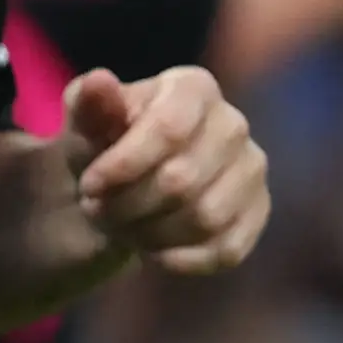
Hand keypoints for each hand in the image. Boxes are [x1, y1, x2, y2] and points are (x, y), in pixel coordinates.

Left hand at [62, 66, 268, 275]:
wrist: (124, 180)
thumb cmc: (103, 140)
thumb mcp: (84, 121)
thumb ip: (90, 105)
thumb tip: (99, 82)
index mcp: (193, 88)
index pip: (169, 129)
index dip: (123, 165)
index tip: (88, 187)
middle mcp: (232, 124)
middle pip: (182, 181)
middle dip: (128, 205)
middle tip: (95, 210)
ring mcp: (251, 169)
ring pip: (205, 219)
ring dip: (151, 234)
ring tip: (119, 227)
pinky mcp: (257, 212)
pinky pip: (227, 249)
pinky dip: (182, 260)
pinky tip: (152, 254)